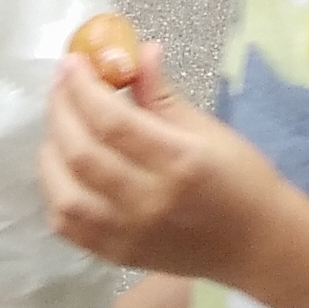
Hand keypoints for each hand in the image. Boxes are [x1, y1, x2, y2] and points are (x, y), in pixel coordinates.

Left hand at [42, 45, 266, 275]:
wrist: (256, 245)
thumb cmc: (242, 179)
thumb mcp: (210, 130)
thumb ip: (163, 95)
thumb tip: (138, 51)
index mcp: (179, 161)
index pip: (113, 121)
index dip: (84, 88)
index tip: (72, 61)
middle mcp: (148, 201)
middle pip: (82, 154)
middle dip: (62, 111)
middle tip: (61, 84)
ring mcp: (128, 234)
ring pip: (65, 196)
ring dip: (51, 154)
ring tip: (60, 126)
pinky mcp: (116, 256)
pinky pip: (68, 227)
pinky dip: (56, 193)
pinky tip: (63, 167)